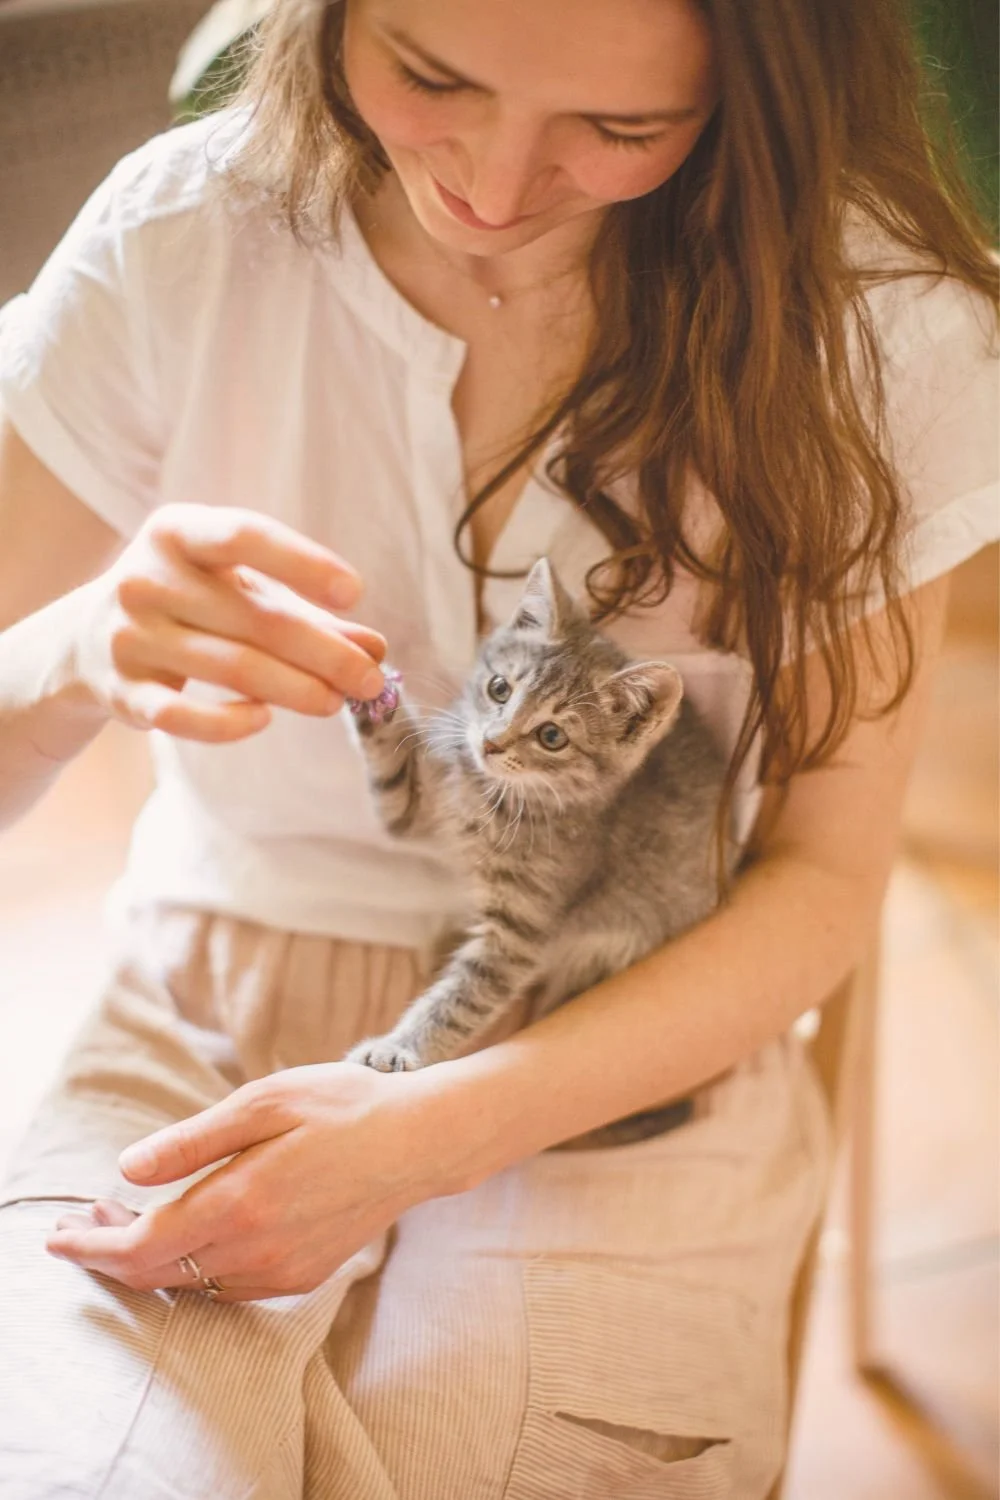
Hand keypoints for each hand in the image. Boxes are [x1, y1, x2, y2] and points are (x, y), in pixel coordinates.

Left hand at [45, 1064, 456, 1301]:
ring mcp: (281, 1271)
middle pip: (157, 1274)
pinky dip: (194, 1268)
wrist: (420, 1143)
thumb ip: (193, 1140)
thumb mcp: (265, 1100)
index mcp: (240, 1202)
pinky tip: (192, 1233)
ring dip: (152, 1259)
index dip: (90, 1247)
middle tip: (85, 1218)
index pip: (140, 1246)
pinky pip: (228, 1287)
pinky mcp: (301, 1277)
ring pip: (191, 1285)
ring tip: (130, 1217)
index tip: (57, 1237)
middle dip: (111, 1252)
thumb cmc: (343, 1106)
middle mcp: (257, 1251)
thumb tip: (127, 1169)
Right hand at [72, 503, 386, 741]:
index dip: (302, 562)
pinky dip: (227, 721)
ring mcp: (131, 635)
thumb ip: (308, 614)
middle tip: (370, 678)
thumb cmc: (190, 603)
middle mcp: (147, 578)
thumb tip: (375, 647)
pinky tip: (265, 718)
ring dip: (295, 688)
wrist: (87, 639)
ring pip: (231, 666)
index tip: (354, 593)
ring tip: (338, 702)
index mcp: (177, 532)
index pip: (243, 536)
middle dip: (324, 651)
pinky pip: (181, 715)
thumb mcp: (240, 589)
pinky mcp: (123, 690)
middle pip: (254, 617)